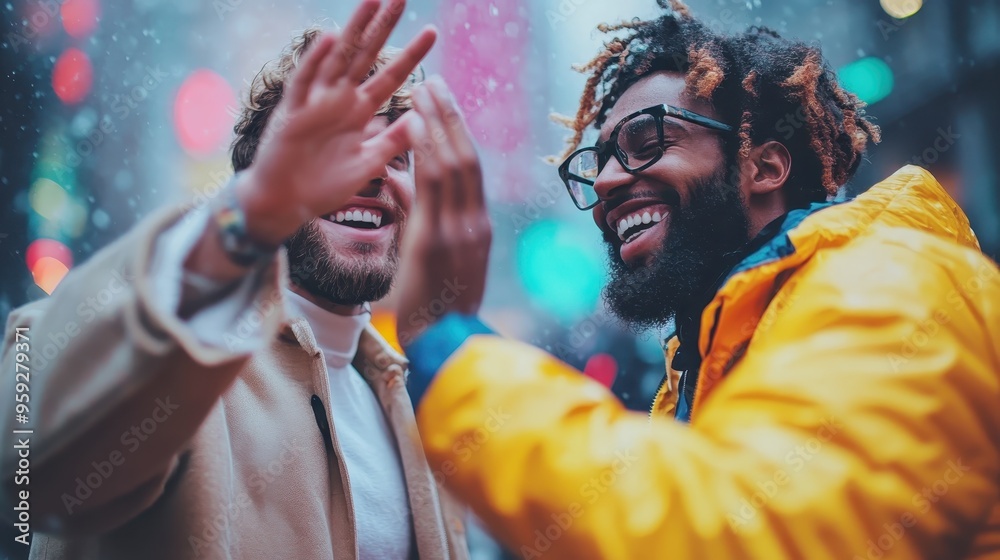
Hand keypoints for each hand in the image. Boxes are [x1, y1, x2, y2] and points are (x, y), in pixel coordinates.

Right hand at [238, 0, 436, 245]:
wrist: (286, 203)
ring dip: (353, 30)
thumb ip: (393, 140)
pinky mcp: (293, 112)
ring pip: (337, 58)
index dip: (411, 54)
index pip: (391, 75)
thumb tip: (423, 120)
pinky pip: (305, 81)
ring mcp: (315, 101)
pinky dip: (316, 60)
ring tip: (372, 0)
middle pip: (365, 55)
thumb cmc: (324, 184)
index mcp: (359, 110)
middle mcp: (339, 99)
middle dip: (383, 26)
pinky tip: (330, 38)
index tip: (432, 32)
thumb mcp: (369, 162)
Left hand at [396, 77, 490, 347]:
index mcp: (474, 226)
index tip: (444, 103)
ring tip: (424, 91)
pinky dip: (426, 152)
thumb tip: (395, 176)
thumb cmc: (431, 304)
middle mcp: (473, 223)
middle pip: (466, 157)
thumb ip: (413, 210)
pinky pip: (434, 188)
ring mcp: (458, 231)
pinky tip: (415, 126)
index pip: (470, 169)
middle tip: (435, 82)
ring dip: (438, 124)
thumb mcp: (424, 250)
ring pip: (454, 164)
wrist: (441, 344)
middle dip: (451, 117)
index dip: (458, 132)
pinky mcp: (437, 241)